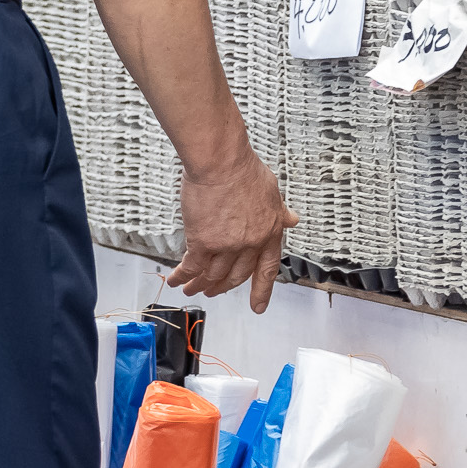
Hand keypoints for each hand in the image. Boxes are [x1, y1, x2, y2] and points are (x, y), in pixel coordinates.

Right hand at [169, 151, 299, 311]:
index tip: (258, 307)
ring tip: (190, 289)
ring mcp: (226, 245)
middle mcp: (249, 244)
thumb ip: (279, 210)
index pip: (267, 269)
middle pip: (236, 275)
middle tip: (213, 292)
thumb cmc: (243, 168)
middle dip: (223, 287)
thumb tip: (292, 219)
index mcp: (269, 232)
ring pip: (212, 274)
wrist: (221, 161)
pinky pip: (192, 266)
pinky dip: (183, 276)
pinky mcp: (202, 241)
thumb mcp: (271, 190)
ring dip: (199, 285)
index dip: (262, 290)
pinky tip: (175, 279)